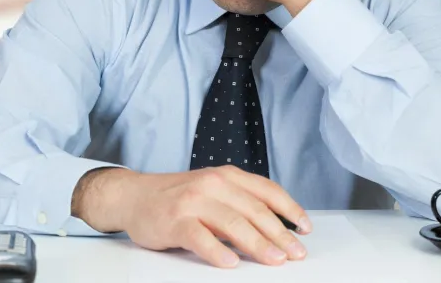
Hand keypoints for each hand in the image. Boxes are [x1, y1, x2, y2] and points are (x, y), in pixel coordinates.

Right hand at [71, 166, 311, 267]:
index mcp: (227, 176)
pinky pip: (201, 237)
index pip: (268, 191)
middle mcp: (213, 184)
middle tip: (296, 253)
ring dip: (258, 245)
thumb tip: (277, 227)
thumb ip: (240, 202)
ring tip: (274, 260)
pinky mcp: (175, 220)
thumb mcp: (213, 190)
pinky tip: (231, 263)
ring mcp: (194, 201)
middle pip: (255, 211)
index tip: (305, 228)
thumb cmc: (178, 197)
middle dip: (280, 234)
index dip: (291, 210)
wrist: (134, 196)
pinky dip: (218, 252)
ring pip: (234, 224)